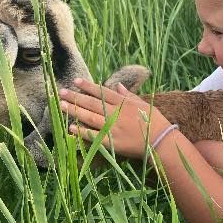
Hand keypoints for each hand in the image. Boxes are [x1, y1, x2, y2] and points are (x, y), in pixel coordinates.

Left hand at [58, 78, 172, 158]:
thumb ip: (129, 95)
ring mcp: (113, 127)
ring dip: (75, 110)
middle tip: (61, 91)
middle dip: (75, 96)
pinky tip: (70, 128)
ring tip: (61, 105)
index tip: (76, 81)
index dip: (88, 86)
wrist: (161, 141)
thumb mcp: (144, 104)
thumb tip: (118, 85)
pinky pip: (94, 136)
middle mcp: (116, 113)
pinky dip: (82, 132)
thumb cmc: (156, 122)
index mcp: (124, 103)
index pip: (102, 92)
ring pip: (90, 117)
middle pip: (92, 103)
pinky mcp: (112, 142)